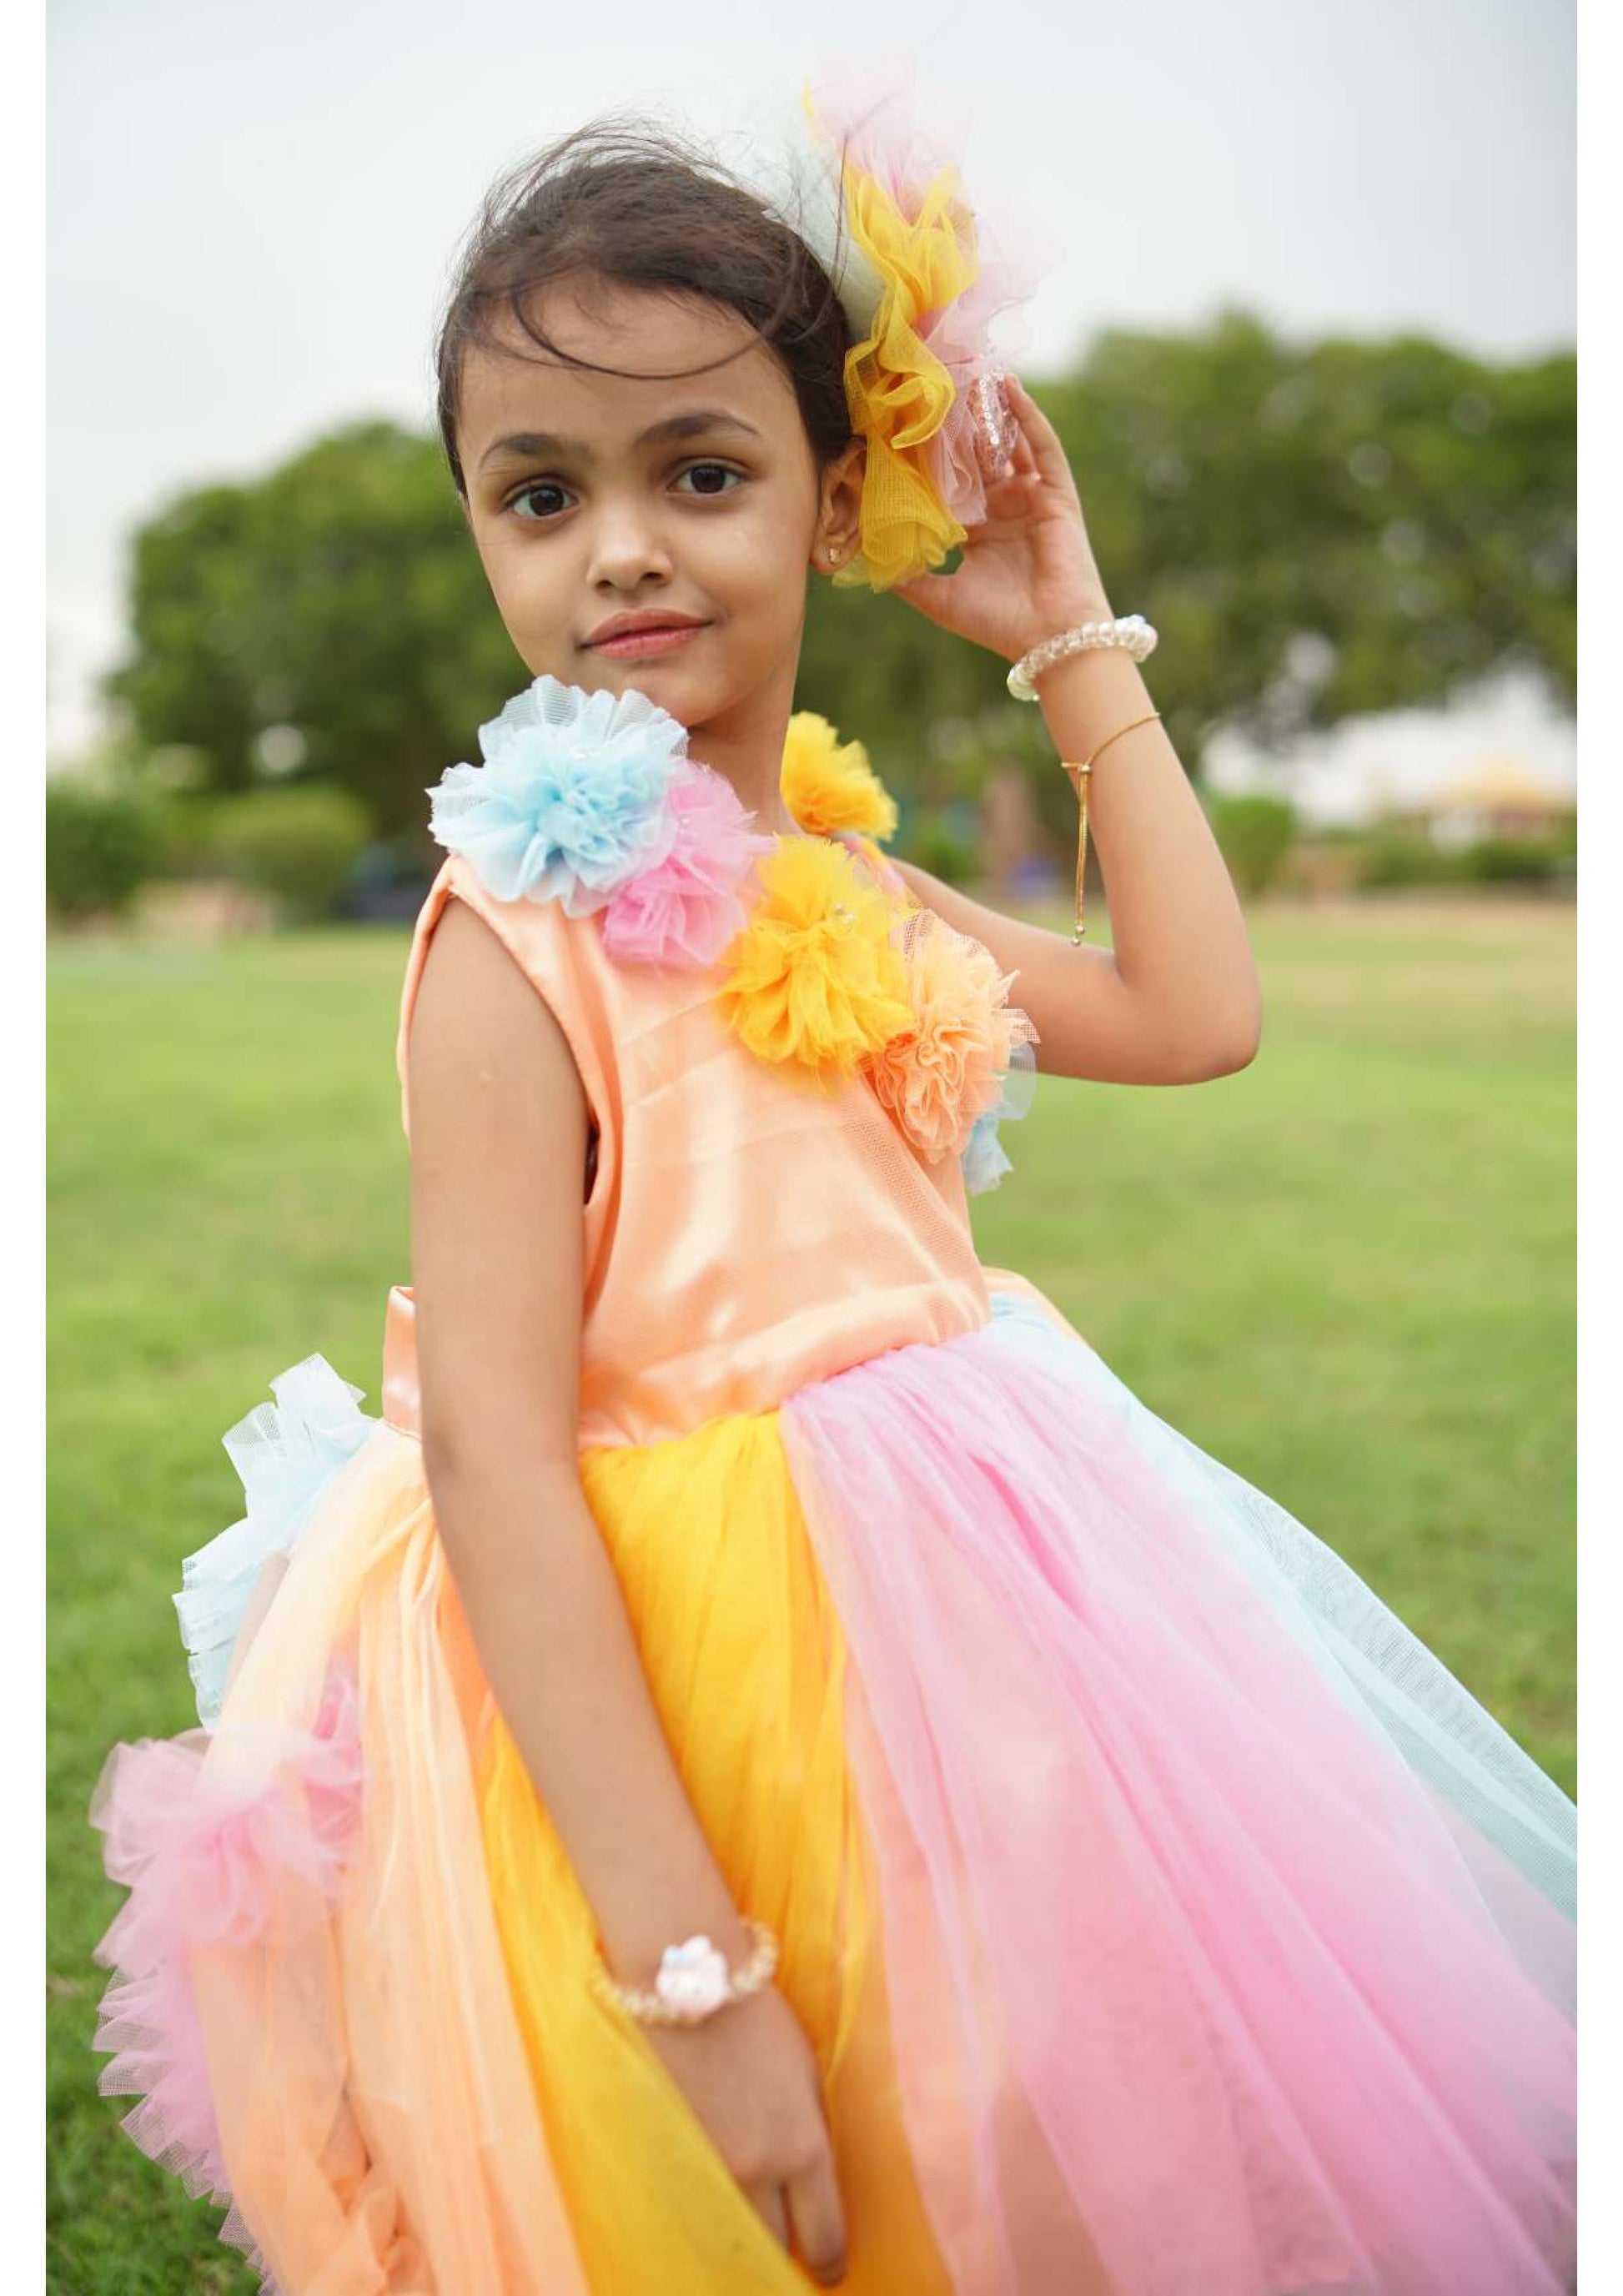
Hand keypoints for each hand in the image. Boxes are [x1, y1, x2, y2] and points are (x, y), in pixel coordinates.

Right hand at [641, 1982, 847, 2285]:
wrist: (683, 1979)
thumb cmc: (756, 2013)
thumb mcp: (805, 2071)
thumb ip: (810, 2130)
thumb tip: (815, 2179)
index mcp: (802, 2148)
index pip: (822, 2235)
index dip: (828, 2263)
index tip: (829, 2273)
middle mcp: (755, 2169)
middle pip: (769, 2247)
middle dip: (778, 2256)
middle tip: (782, 2257)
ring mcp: (703, 2166)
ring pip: (724, 2229)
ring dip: (735, 2232)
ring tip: (742, 2229)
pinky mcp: (662, 2154)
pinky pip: (685, 2201)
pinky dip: (697, 2205)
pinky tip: (702, 2198)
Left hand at [891, 373, 1113, 664]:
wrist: (1049, 640)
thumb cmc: (998, 623)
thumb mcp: (940, 598)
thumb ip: (908, 576)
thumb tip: (865, 558)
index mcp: (979, 532)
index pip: (950, 483)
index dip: (930, 456)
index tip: (903, 426)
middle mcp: (1005, 510)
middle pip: (978, 456)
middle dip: (958, 423)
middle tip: (933, 384)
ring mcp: (1033, 499)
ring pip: (1009, 443)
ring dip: (990, 411)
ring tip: (969, 372)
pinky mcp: (1057, 494)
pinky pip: (1042, 446)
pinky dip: (1027, 417)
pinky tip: (1008, 387)